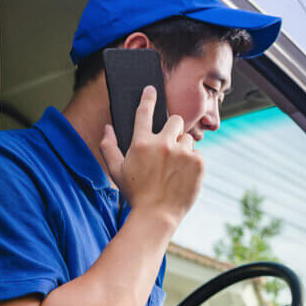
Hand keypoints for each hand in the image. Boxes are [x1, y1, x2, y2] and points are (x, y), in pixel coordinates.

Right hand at [98, 86, 203, 225]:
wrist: (157, 216)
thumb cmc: (135, 194)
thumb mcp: (116, 171)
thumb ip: (109, 146)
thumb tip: (107, 128)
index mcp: (141, 143)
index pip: (145, 112)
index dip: (148, 97)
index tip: (151, 89)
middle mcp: (163, 144)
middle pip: (175, 120)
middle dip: (173, 128)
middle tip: (169, 144)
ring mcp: (183, 153)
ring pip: (188, 138)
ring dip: (183, 148)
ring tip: (174, 167)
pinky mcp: (198, 163)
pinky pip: (197, 154)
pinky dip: (192, 162)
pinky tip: (183, 175)